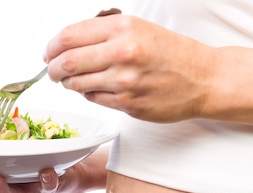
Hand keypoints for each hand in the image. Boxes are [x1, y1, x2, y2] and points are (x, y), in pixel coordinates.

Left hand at [43, 15, 216, 122]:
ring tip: (76, 80)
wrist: (204, 79)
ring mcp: (125, 81)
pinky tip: (99, 88)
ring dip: (70, 83)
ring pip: (77, 84)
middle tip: (52, 71)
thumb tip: (67, 45)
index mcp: (123, 28)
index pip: (69, 36)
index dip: (52, 46)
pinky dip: (90, 94)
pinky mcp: (128, 104)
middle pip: (67, 62)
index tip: (49, 53)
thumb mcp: (139, 29)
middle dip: (53, 68)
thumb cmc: (172, 54)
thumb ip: (104, 35)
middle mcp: (123, 53)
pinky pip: (94, 99)